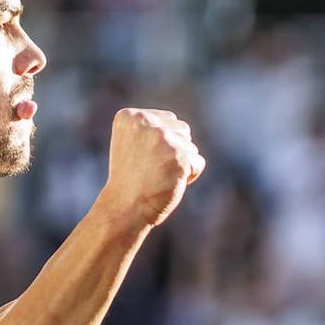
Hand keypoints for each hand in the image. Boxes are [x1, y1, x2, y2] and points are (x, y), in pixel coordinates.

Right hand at [103, 108, 204, 228]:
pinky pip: (198, 163)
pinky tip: (169, 184)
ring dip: (181, 164)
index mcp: (130, 116)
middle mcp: (146, 122)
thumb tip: (183, 129)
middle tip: (152, 170)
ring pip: (191, 147)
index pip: (167, 121)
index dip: (161, 145)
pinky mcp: (180, 156)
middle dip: (174, 151)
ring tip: (159, 177)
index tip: (142, 161)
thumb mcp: (132, 145)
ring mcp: (164, 138)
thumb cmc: (130, 180)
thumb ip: (152, 130)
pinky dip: (189, 176)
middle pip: (182, 129)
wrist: (125, 208)